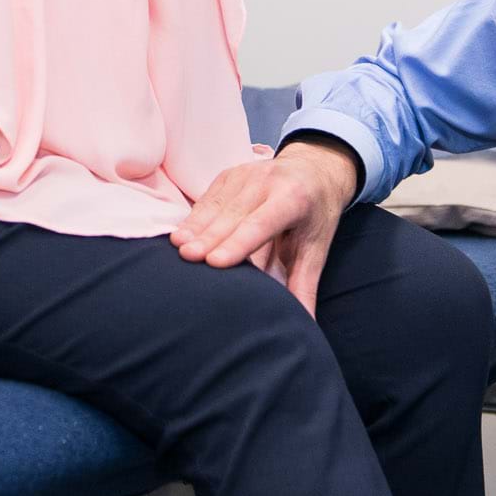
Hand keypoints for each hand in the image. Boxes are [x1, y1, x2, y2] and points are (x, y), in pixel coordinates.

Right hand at [170, 142, 359, 316]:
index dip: (238, 242)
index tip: (215, 262)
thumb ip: (305, 286)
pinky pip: (208, 198)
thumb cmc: (315, 215)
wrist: (316, 169)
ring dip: (195, 227)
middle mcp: (269, 181)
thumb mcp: (317, 247)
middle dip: (209, 237)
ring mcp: (246, 174)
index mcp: (295, 199)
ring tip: (178, 248)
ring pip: (216, 205)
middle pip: (233, 216)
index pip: (262, 223)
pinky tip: (181, 235)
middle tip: (188, 259)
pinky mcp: (229, 174)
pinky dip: (194, 218)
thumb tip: (305, 326)